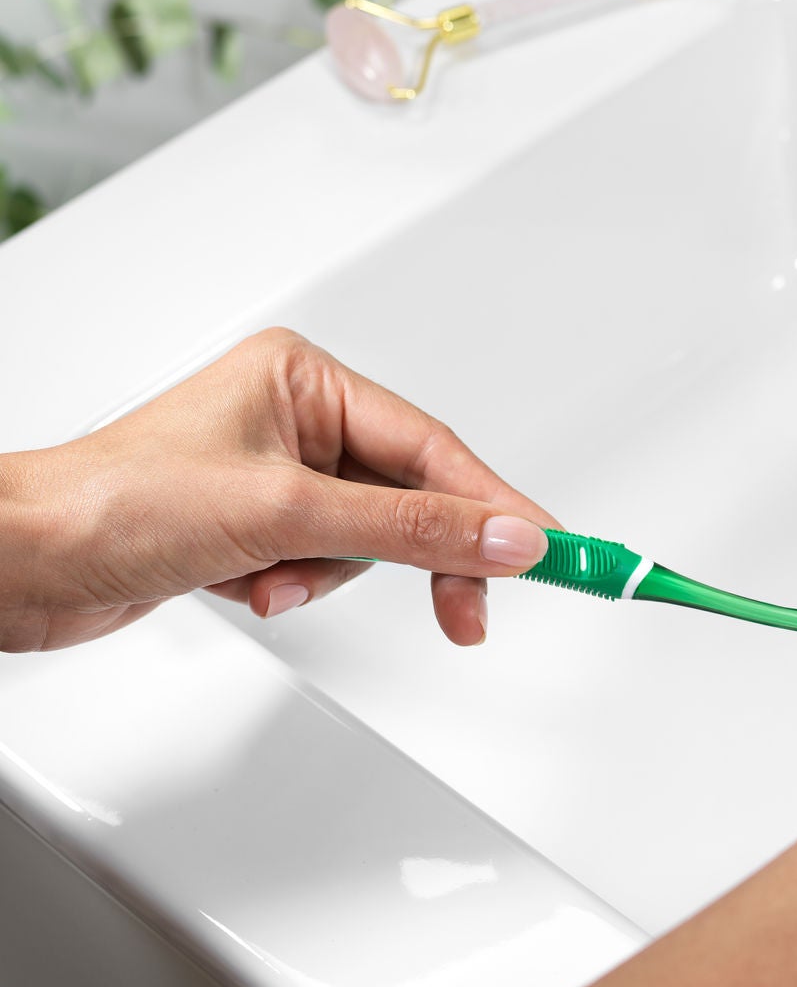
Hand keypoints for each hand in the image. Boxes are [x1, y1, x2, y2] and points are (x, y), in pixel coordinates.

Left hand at [0, 327, 557, 652]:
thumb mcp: (285, 513)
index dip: (496, 504)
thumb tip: (502, 534)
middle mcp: (294, 418)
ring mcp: (274, 474)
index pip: (432, 448)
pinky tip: (245, 585)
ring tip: (272, 579)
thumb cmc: (111, 504)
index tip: (552, 547)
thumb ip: (409, 528)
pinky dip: (294, 586)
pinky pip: (323, 562)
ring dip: (327, 574)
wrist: (17, 563)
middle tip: (470, 607)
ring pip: (367, 538)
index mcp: (305, 378)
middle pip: (409, 495)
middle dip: (417, 553)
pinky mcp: (253, 525)